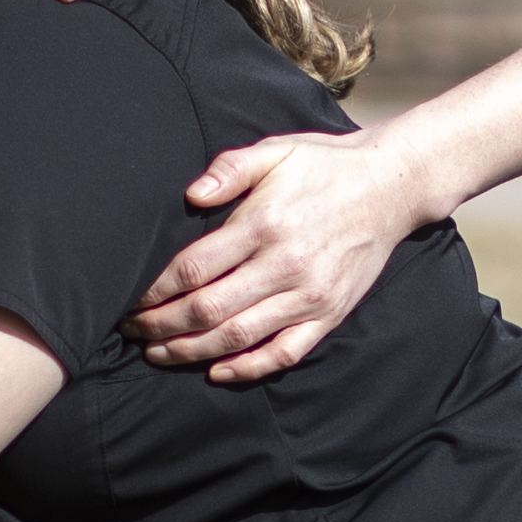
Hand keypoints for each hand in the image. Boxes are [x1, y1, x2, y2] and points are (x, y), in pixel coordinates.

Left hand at [129, 130, 442, 382]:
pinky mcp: (329, 314)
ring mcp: (309, 295)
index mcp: (264, 223)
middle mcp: (285, 265)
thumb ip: (230, 168)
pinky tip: (217, 371)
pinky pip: (284, 352)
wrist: (391, 186)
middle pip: (208, 309)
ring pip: (238, 337)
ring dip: (191, 351)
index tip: (130, 299)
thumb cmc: (324, 165)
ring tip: (158, 352)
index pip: (194, 269)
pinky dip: (248, 368)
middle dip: (162, 326)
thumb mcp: (276, 150)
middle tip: (132, 331)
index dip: (154, 291)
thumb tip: (190, 195)